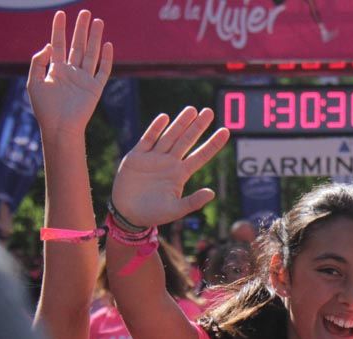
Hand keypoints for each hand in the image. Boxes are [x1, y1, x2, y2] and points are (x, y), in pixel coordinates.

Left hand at [27, 10, 111, 136]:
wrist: (59, 127)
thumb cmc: (44, 108)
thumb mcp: (34, 81)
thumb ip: (38, 61)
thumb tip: (48, 45)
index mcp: (56, 70)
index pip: (58, 44)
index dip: (58, 29)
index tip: (60, 14)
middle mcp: (71, 72)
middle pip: (77, 45)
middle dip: (80, 28)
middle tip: (85, 12)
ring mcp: (84, 79)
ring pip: (91, 53)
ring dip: (94, 37)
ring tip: (98, 21)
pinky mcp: (95, 89)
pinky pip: (102, 71)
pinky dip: (106, 58)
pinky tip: (107, 45)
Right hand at [111, 107, 228, 227]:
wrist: (127, 213)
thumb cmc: (153, 214)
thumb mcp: (175, 210)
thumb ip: (193, 202)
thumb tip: (212, 193)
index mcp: (180, 174)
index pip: (201, 156)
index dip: (213, 144)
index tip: (225, 132)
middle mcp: (169, 163)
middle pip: (187, 141)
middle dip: (197, 127)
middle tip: (209, 112)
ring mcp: (153, 158)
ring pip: (169, 136)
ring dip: (180, 123)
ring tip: (192, 110)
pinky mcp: (136, 157)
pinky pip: (148, 139)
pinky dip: (155, 129)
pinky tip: (165, 117)